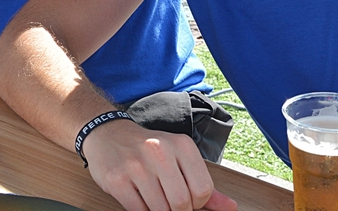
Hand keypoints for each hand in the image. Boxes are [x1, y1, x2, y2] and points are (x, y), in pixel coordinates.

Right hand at [82, 122, 236, 210]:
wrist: (107, 134)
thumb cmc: (146, 148)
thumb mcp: (178, 157)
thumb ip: (204, 183)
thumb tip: (230, 207)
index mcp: (181, 145)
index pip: (203, 190)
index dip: (196, 203)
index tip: (186, 198)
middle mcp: (159, 151)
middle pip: (182, 203)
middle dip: (177, 210)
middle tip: (168, 202)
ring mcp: (136, 166)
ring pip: (160, 210)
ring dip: (159, 210)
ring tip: (153, 198)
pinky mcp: (117, 180)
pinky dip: (142, 210)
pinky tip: (139, 198)